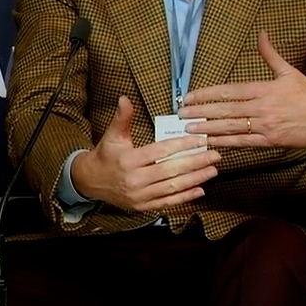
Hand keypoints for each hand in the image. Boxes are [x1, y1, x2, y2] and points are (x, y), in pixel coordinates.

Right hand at [68, 95, 219, 212]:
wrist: (91, 182)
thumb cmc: (106, 156)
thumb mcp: (113, 135)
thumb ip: (122, 118)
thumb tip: (125, 98)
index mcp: (128, 160)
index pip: (161, 151)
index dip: (182, 145)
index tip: (200, 139)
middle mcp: (134, 180)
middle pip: (171, 170)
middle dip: (196, 162)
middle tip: (214, 155)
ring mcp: (139, 195)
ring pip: (173, 187)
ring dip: (195, 179)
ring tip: (212, 170)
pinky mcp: (143, 206)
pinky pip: (168, 202)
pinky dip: (186, 196)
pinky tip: (200, 188)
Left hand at [178, 32, 305, 149]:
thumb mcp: (290, 72)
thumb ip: (271, 55)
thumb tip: (262, 34)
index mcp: (265, 89)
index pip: (229, 91)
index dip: (207, 94)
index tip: (189, 96)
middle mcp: (263, 108)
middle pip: (225, 110)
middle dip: (200, 112)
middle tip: (180, 113)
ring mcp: (266, 126)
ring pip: (231, 127)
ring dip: (208, 128)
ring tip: (189, 128)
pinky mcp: (270, 141)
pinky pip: (243, 142)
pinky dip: (225, 142)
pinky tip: (210, 142)